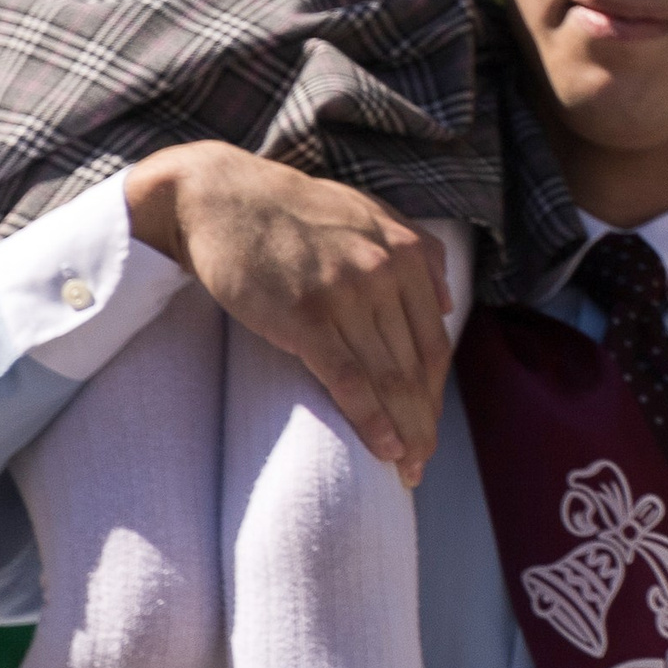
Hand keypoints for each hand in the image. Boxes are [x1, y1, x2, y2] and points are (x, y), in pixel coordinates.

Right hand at [124, 142, 452, 476]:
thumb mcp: (365, 212)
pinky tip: (383, 449)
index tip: (430, 426)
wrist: (218, 197)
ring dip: (404, 432)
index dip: (435, 392)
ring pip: (389, 378)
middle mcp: (384, 271)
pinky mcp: (305, 317)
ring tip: (406, 470)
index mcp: (404, 250)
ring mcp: (347, 293)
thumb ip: (413, 250)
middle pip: (416, 366)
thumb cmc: (289, 210)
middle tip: (422, 465)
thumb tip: (449, 303)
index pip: (434, 340)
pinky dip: (371, 420)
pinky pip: (349, 379)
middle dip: (423, 422)